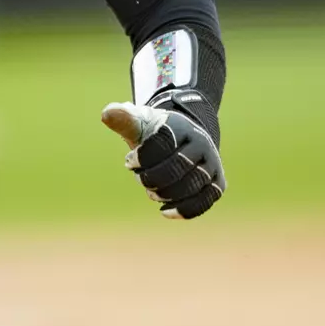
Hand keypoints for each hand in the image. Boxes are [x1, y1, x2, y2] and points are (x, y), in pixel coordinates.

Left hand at [101, 100, 225, 218]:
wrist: (184, 142)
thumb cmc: (156, 135)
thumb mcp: (140, 124)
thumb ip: (124, 120)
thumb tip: (106, 114)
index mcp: (182, 127)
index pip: (163, 142)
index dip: (143, 156)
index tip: (129, 161)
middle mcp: (202, 144)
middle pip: (177, 167)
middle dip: (152, 177)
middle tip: (140, 177)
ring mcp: (212, 165)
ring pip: (191, 186)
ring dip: (165, 194)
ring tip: (151, 192)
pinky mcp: (217, 184)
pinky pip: (204, 202)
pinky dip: (184, 210)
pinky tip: (165, 211)